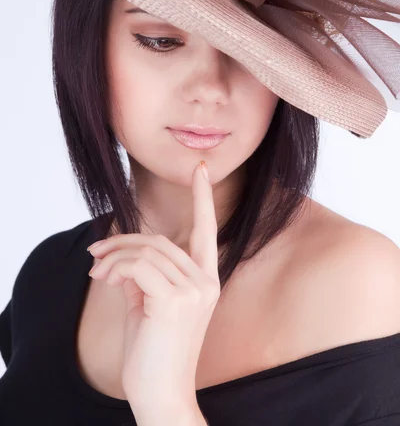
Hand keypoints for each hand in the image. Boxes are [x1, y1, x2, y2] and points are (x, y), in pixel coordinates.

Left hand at [87, 160, 220, 409]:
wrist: (160, 395)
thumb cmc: (153, 352)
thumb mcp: (147, 304)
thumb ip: (142, 274)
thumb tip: (123, 254)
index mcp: (206, 280)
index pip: (207, 230)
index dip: (202, 198)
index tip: (200, 170)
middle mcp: (206, 280)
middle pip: (159, 240)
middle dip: (122, 243)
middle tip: (94, 256)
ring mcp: (195, 289)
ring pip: (147, 250)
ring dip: (114, 256)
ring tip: (96, 271)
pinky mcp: (176, 300)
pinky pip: (139, 266)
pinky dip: (116, 267)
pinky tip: (104, 280)